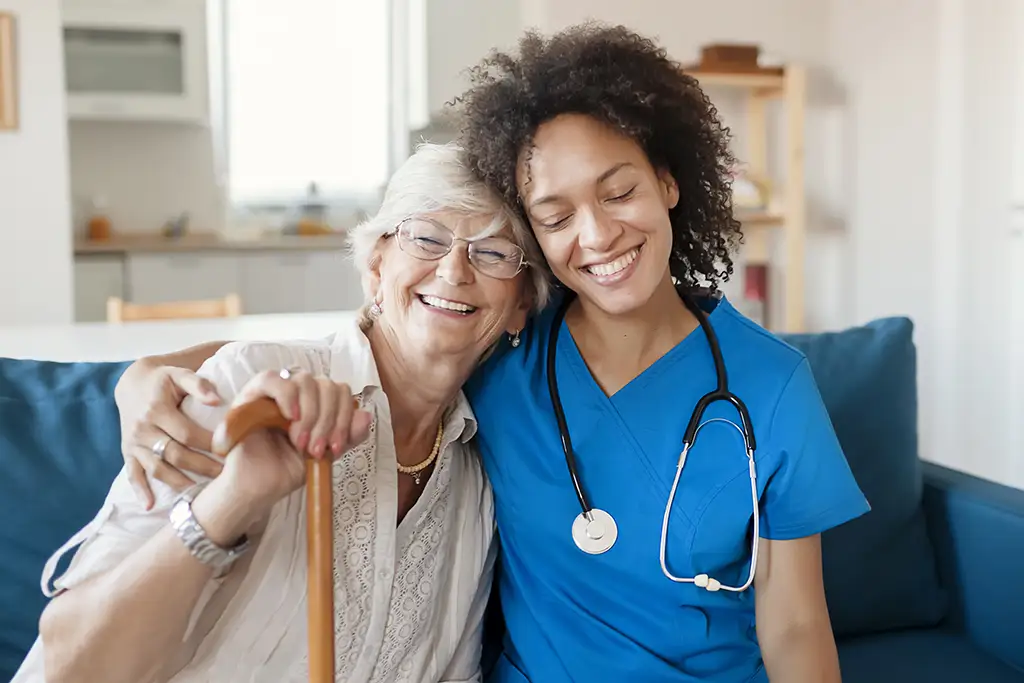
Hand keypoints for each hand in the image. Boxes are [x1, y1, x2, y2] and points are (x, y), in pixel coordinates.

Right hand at [116, 360, 223, 508]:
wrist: (132, 383)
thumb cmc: (163, 379)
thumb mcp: (179, 373)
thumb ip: (198, 384)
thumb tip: (217, 400)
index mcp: (156, 409)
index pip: (187, 433)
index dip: (209, 444)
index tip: (230, 452)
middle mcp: (142, 429)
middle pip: (175, 454)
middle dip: (201, 467)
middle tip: (225, 477)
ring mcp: (133, 443)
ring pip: (157, 468)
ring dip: (179, 483)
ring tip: (201, 495)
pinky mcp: (127, 452)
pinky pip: (132, 474)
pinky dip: (140, 491)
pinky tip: (151, 506)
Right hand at [216, 368, 372, 514]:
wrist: (257, 490)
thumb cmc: (287, 470)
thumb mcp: (326, 453)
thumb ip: (348, 436)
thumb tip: (366, 415)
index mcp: (316, 404)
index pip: (340, 391)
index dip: (345, 416)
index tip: (336, 446)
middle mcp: (297, 394)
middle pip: (327, 385)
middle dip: (328, 420)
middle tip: (317, 449)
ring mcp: (273, 393)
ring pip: (305, 380)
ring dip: (310, 413)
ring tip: (300, 442)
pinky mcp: (249, 396)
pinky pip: (271, 379)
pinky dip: (288, 396)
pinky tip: (290, 418)